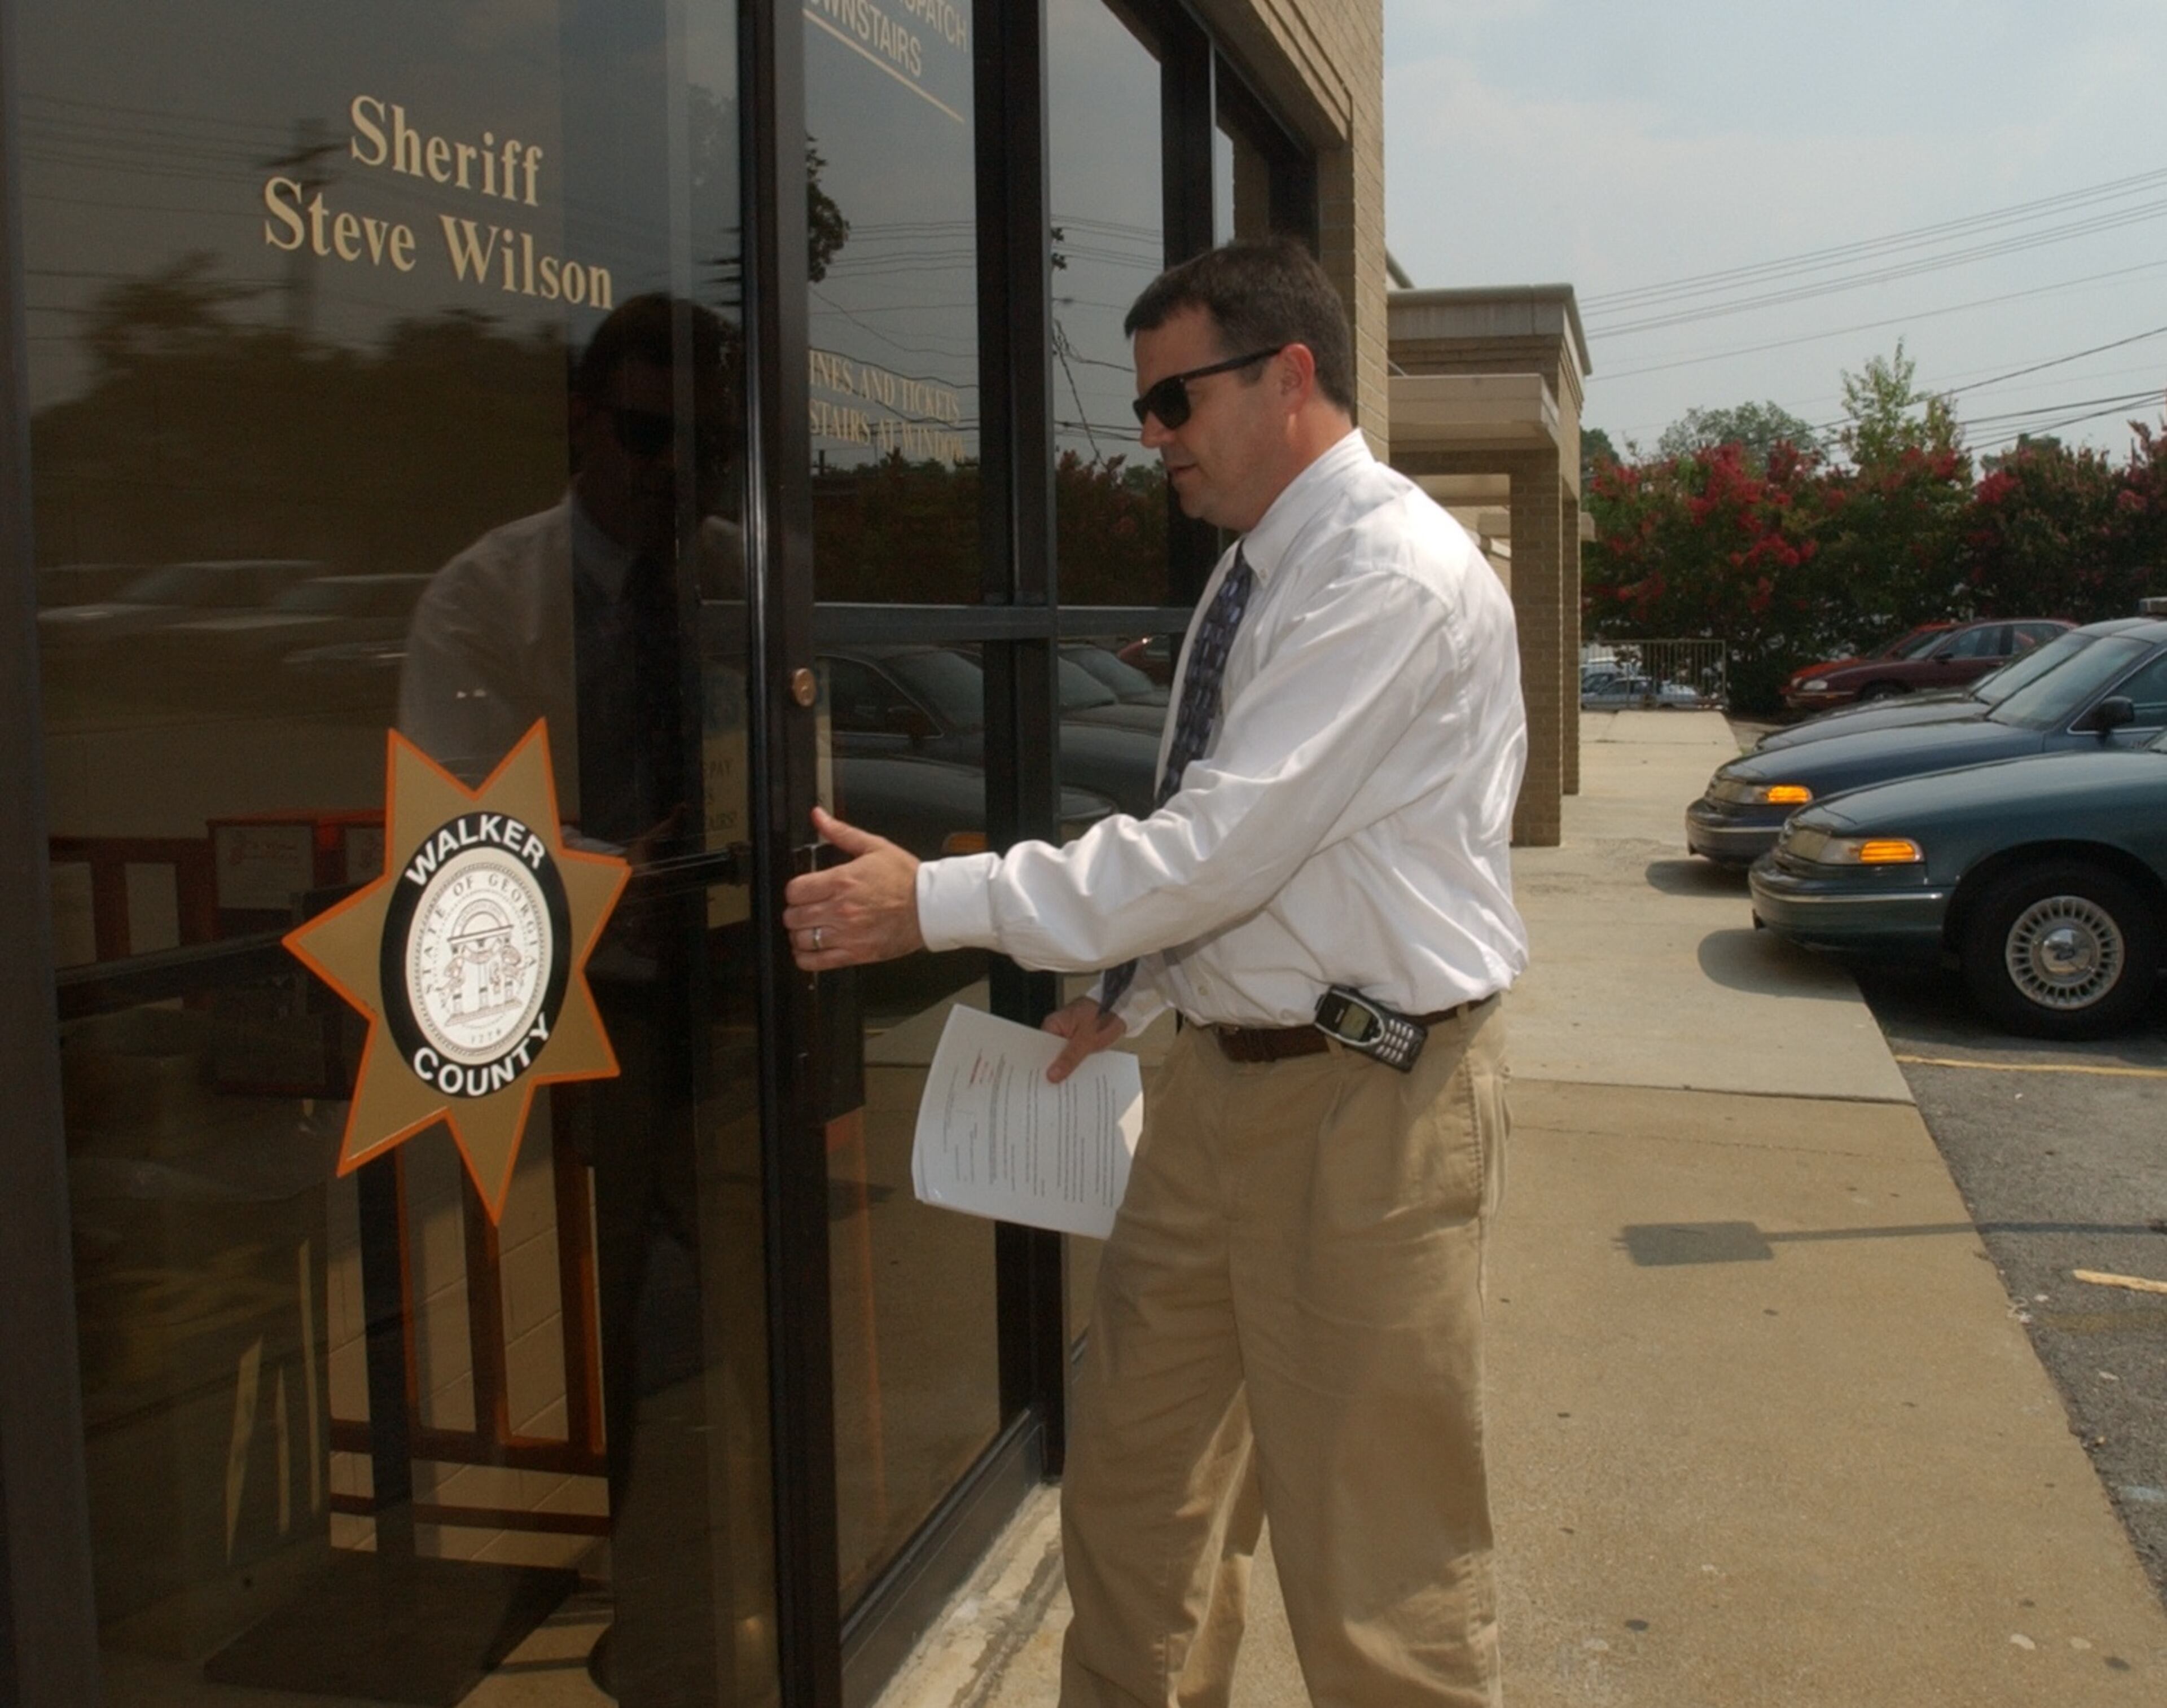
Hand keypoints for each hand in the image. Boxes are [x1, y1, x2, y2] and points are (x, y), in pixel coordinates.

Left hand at [783, 806, 923, 969]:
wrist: (930, 907)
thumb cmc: (905, 878)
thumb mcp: (874, 846)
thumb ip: (840, 832)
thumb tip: (818, 816)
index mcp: (841, 881)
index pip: (794, 890)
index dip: (795, 891)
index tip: (802, 892)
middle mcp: (840, 909)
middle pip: (793, 916)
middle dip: (795, 912)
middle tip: (805, 909)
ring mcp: (846, 934)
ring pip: (800, 939)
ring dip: (800, 934)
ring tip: (808, 928)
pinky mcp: (855, 954)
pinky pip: (815, 962)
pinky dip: (805, 957)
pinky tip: (809, 949)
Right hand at [1042, 995, 1125, 1082]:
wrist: (1122, 1008)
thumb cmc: (1103, 1016)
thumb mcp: (1086, 1040)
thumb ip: (1069, 1058)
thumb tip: (1051, 1075)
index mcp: (1053, 1025)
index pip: (1039, 1048)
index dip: (1040, 1065)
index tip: (1041, 1083)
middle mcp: (1057, 1030)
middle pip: (1050, 1054)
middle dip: (1053, 1071)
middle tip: (1053, 1092)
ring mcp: (1067, 1036)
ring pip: (1062, 1056)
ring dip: (1065, 1070)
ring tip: (1066, 1090)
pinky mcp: (1077, 1041)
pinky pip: (1072, 1055)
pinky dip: (1075, 1065)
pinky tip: (1078, 1079)